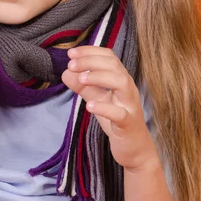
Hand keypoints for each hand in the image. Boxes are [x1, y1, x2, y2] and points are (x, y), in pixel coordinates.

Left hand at [61, 46, 157, 171]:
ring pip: (121, 83)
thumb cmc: (117, 120)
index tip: (71, 53)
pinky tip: (90, 106)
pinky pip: (120, 114)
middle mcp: (128, 88)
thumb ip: (83, 86)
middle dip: (91, 61)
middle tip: (71, 65)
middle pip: (114, 65)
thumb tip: (66, 72)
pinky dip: (104, 108)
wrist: (134, 149)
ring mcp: (130, 105)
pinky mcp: (128, 124)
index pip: (108, 57)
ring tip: (81, 79)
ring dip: (99, 77)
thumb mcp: (97, 99)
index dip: (89, 52)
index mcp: (120, 79)